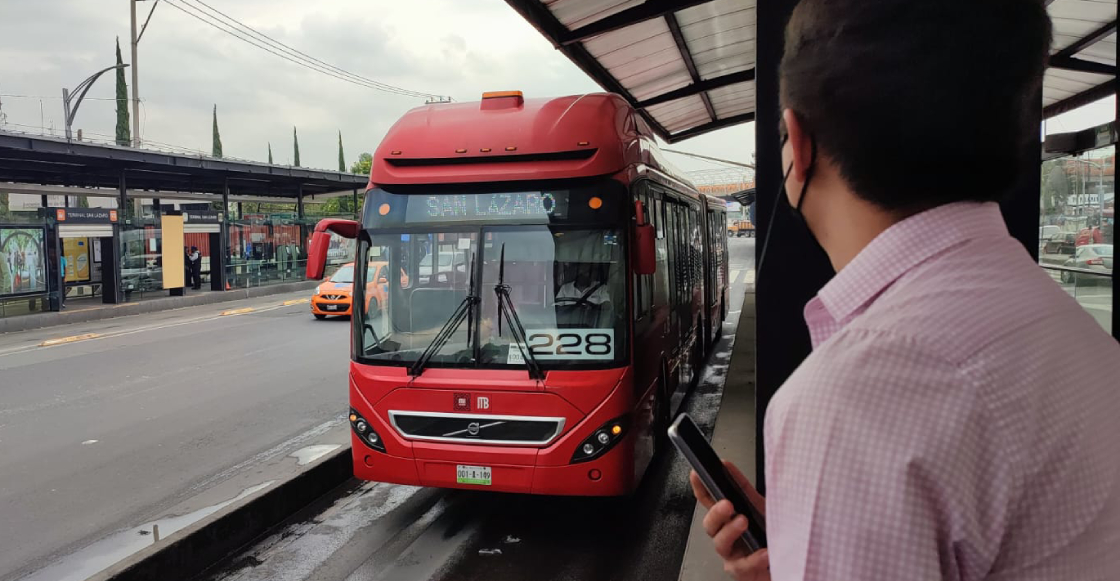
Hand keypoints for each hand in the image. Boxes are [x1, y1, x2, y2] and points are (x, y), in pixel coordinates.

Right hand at [690, 461, 768, 580]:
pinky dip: (754, 558)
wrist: (792, 563)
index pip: (710, 502)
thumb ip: (745, 490)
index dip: (700, 488)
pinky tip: (764, 551)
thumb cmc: (775, 538)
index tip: (697, 474)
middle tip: (727, 504)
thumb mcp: (762, 508)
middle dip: (716, 512)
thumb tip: (728, 467)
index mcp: (731, 518)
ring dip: (730, 531)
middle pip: (710, 524)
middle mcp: (728, 537)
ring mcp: (733, 555)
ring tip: (743, 522)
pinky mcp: (743, 573)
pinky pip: (743, 566)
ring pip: (720, 544)